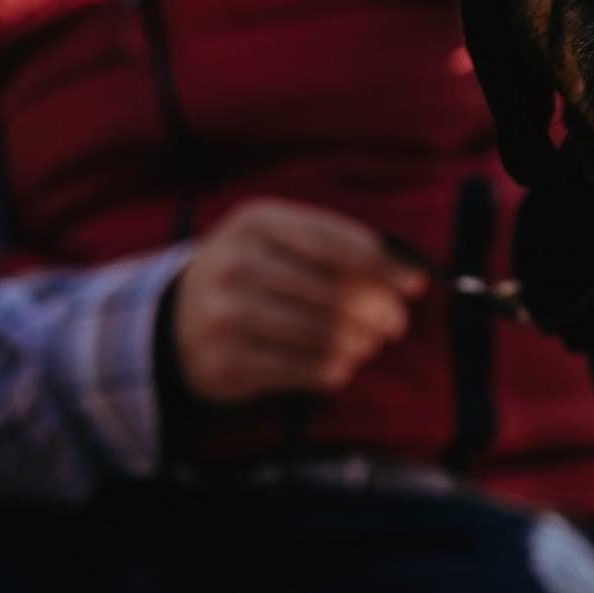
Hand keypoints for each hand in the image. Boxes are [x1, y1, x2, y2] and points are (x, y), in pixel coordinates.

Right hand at [170, 198, 427, 403]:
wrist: (178, 317)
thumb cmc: (260, 271)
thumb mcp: (289, 240)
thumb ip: (349, 247)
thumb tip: (413, 276)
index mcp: (258, 221)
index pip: (339, 244)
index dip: (386, 267)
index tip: (416, 285)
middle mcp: (235, 263)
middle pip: (336, 293)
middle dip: (379, 312)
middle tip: (393, 325)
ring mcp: (224, 314)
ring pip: (323, 335)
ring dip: (360, 343)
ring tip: (368, 344)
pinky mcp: (223, 362)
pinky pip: (301, 371)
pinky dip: (334, 371)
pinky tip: (341, 366)